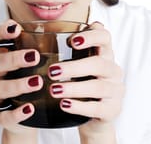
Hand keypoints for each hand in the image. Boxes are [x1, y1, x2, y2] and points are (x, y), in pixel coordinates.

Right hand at [0, 19, 41, 142]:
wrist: (31, 113)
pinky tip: (30, 108)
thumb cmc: (36, 77)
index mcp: (3, 55)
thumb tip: (85, 29)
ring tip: (38, 82)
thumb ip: (52, 44)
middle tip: (35, 56)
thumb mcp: (40, 60)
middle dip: (14, 58)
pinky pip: (2, 116)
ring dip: (18, 84)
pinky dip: (15, 113)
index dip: (0, 31)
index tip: (16, 28)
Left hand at [48, 22, 124, 142]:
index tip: (72, 41)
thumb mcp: (77, 63)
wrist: (95, 114)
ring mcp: (115, 90)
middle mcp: (113, 69)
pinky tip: (64, 104)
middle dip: (74, 67)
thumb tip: (34, 35)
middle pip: (98, 64)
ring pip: (97, 87)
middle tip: (52, 71)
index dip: (91, 36)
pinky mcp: (113, 109)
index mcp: (105, 53)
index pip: (104, 37)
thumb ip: (66, 49)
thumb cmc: (82, 81)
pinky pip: (97, 108)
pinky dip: (79, 106)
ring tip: (54, 90)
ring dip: (73, 88)